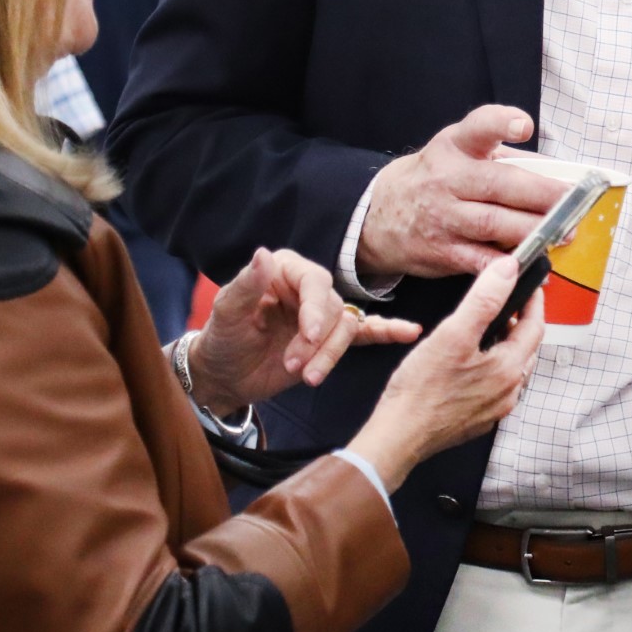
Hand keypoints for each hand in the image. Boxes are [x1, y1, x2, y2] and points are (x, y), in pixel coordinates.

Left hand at [188, 247, 418, 416]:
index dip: (317, 309)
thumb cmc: (222, 339)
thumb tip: (263, 253)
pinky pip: (366, 331)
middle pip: (336, 309)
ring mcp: (323, 315)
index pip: (316, 282)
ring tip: (306, 377)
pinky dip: (387, 330)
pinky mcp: (331, 339)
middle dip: (319, 342)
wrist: (224, 375)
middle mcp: (308, 289)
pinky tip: (410, 331)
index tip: (309, 336)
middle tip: (294, 366)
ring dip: (330, 355)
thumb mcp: (227, 313)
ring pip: (347, 328)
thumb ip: (246, 285)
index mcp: (285, 271)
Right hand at [349, 255, 544, 489]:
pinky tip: (472, 362)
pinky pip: (496, 387)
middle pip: (526, 348)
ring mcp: (495, 409)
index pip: (536, 327)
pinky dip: (492, 368)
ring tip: (488, 329)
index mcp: (509, 369)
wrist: (399, 436)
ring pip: (512, 369)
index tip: (530, 285)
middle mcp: (509, 392)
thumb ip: (484, 300)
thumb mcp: (453, 334)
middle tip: (507, 304)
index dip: (534, 302)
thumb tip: (507, 271)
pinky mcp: (479, 419)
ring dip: (506, 346)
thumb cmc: (421, 390)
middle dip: (521, 323)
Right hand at [356, 106, 562, 279]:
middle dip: (541, 193)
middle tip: (572, 201)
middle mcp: (446, 180)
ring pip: (494, 224)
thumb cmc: (436, 179)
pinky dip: (511, 265)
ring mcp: (443, 217)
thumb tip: (557, 173)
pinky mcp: (444, 252)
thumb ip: (505, 158)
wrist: (380, 217)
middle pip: (498, 184)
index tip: (523, 126)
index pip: (477, 127)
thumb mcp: (459, 153)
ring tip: (564, 232)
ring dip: (534, 230)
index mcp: (454, 147)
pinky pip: (482, 260)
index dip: (501, 123)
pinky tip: (537, 264)